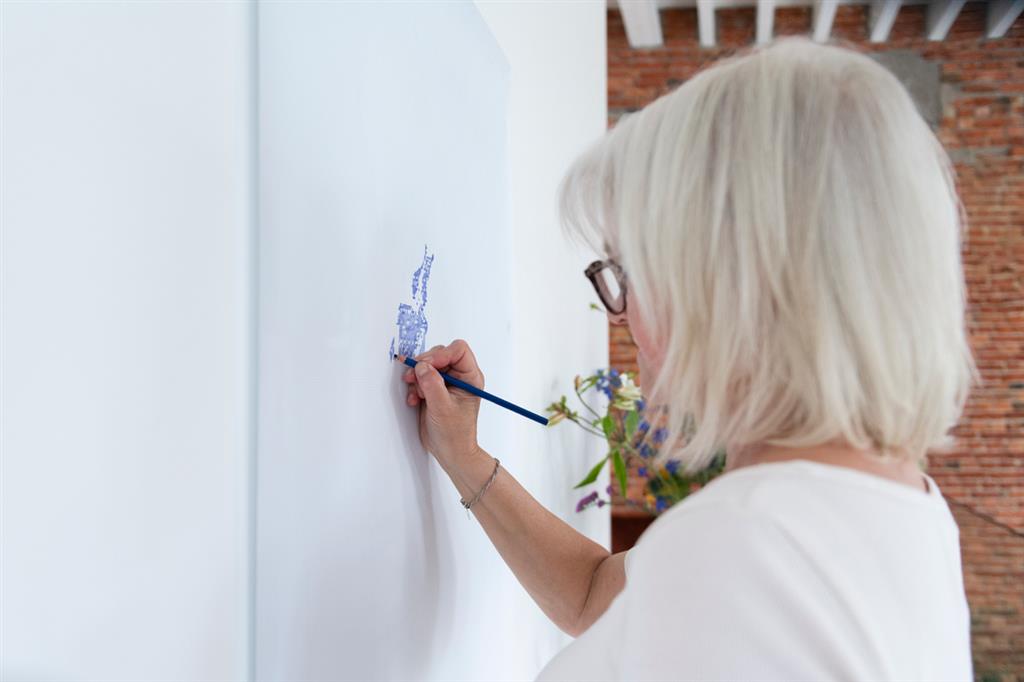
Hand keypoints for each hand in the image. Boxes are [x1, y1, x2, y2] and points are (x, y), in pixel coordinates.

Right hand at [400, 339, 483, 466]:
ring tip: (415, 393)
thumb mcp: (443, 408)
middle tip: (413, 377)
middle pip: (440, 354)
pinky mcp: (434, 389)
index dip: (441, 354)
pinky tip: (414, 399)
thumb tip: (421, 366)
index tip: (427, 365)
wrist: (450, 451)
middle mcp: (459, 377)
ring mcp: (446, 382)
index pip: (459, 350)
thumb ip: (432, 384)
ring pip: (428, 365)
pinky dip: (414, 386)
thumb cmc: (455, 434)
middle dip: (424, 365)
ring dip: (417, 377)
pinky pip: (421, 377)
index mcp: (470, 378)